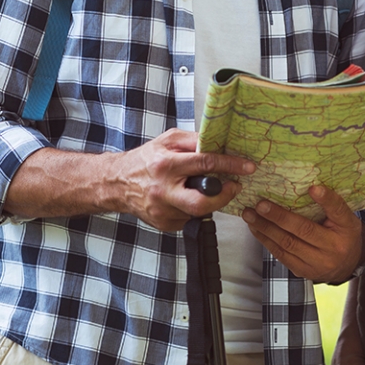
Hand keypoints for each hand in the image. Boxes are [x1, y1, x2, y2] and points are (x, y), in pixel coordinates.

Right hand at [107, 129, 254, 231]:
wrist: (117, 183)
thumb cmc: (144, 160)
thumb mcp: (167, 140)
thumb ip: (193, 141)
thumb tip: (219, 144)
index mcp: (166, 165)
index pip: (205, 164)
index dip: (230, 165)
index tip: (247, 167)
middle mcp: (163, 191)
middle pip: (201, 203)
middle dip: (223, 197)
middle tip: (233, 188)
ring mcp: (162, 211)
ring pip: (198, 212)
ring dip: (206, 200)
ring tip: (198, 188)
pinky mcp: (164, 224)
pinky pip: (189, 219)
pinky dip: (192, 209)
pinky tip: (184, 198)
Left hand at [245, 185, 364, 282]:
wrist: (347, 265)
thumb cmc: (343, 234)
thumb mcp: (345, 218)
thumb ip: (331, 204)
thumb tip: (310, 186)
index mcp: (347, 230)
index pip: (338, 211)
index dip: (326, 200)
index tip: (313, 188)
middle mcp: (333, 248)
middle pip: (304, 230)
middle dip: (278, 217)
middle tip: (260, 204)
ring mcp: (317, 263)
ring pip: (287, 244)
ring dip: (265, 228)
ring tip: (249, 214)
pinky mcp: (303, 271)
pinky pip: (281, 255)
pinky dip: (266, 240)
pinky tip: (256, 228)